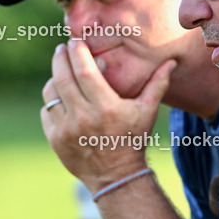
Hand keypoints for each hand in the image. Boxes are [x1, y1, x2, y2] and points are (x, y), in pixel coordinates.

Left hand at [40, 40, 174, 191]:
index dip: (77, 52)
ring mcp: (66, 129)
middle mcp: (83, 117)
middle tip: (62, 48)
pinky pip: (46, 111)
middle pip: (63, 77)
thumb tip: (172, 61)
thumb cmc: (133, 140)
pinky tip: (61, 96)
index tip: (75, 41)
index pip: (85, 71)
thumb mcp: (147, 112)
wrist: (115, 177)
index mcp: (106, 107)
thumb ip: (157, 84)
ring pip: (51, 93)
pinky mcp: (55, 139)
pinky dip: (52, 101)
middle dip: (60, 58)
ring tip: (61, 71)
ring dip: (54, 78)